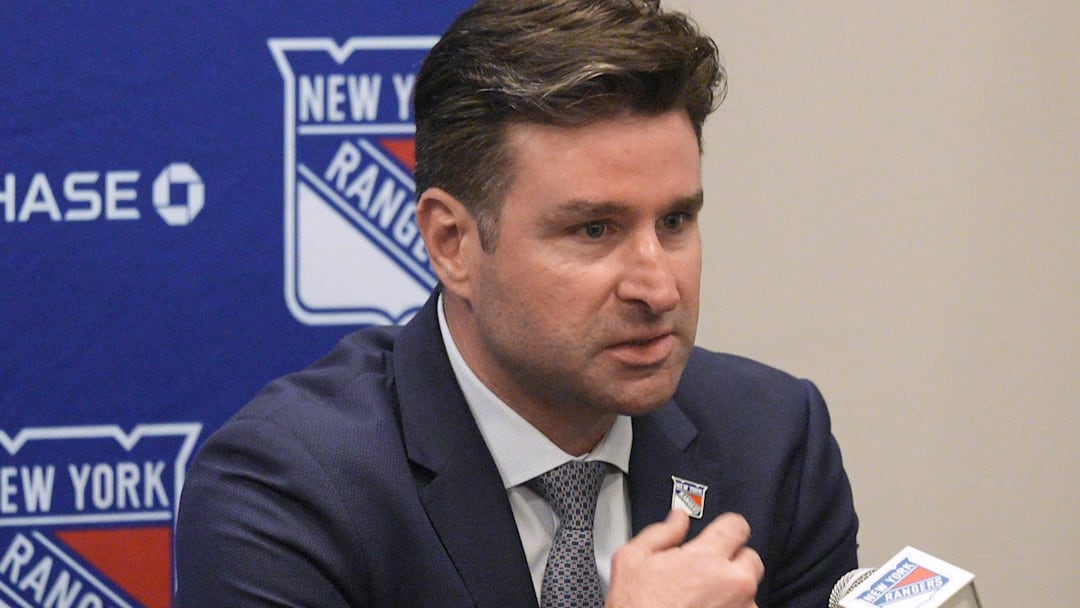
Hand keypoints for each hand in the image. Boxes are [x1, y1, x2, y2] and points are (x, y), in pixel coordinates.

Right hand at [605, 510, 763, 607]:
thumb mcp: (631, 560)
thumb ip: (660, 532)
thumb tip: (678, 519)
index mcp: (707, 559)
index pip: (737, 526)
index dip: (726, 528)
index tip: (721, 533)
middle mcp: (733, 584)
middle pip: (751, 558)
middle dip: (732, 561)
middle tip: (708, 571)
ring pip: (749, 591)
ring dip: (733, 592)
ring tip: (703, 600)